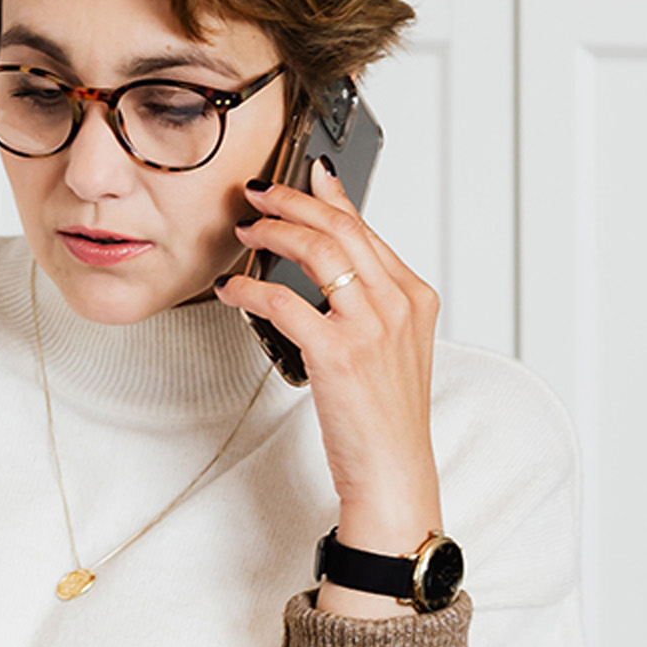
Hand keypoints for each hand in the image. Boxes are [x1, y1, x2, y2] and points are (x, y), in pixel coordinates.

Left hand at [216, 158, 443, 617]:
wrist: (394, 471)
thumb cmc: (384, 416)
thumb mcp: (390, 348)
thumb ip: (366, 303)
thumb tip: (325, 266)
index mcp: (414, 296)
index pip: (366, 228)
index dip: (329, 196)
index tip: (304, 175)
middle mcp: (398, 303)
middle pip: (340, 227)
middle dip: (292, 201)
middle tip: (257, 193)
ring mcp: (371, 326)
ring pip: (316, 251)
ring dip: (272, 231)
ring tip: (244, 230)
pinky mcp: (338, 352)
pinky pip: (284, 301)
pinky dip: (251, 288)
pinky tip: (232, 289)